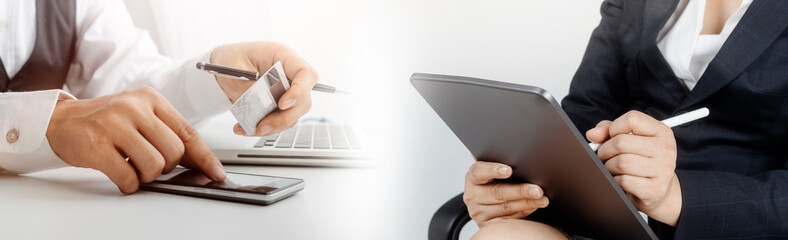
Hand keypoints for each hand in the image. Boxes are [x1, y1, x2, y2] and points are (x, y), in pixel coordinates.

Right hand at [46, 87, 226, 193]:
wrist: (62, 121)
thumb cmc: (106, 121)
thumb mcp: (140, 117)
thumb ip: (167, 133)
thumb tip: (199, 161)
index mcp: (151, 99)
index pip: (188, 132)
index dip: (205, 157)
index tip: (216, 172)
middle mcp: (134, 107)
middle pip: (174, 152)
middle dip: (167, 167)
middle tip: (150, 164)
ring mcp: (114, 124)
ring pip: (154, 165)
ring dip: (147, 176)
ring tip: (133, 167)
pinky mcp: (96, 144)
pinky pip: (128, 176)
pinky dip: (129, 183)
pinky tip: (121, 175)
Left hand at [210, 41, 317, 135]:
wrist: (223, 69)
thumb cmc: (231, 59)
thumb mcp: (235, 68)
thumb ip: (251, 87)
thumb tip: (262, 105)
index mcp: (283, 57)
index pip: (306, 74)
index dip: (300, 91)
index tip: (282, 104)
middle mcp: (289, 75)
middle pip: (303, 100)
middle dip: (284, 117)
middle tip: (262, 126)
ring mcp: (286, 91)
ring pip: (293, 115)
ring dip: (274, 126)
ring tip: (250, 129)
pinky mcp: (279, 105)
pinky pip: (279, 121)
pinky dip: (265, 128)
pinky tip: (246, 128)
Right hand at [463, 160, 548, 227]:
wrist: (488, 204)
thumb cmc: (494, 182)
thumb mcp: (492, 171)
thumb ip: (497, 162)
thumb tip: (507, 145)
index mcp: (472, 178)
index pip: (479, 171)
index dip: (493, 170)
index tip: (509, 170)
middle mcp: (473, 195)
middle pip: (497, 192)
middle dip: (520, 190)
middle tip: (537, 189)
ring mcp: (479, 211)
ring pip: (506, 208)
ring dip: (527, 203)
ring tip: (542, 199)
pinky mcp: (487, 225)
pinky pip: (509, 219)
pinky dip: (524, 212)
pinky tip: (534, 206)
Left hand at [586, 110, 681, 225]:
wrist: (658, 190)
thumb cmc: (640, 159)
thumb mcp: (628, 138)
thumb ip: (609, 130)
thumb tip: (592, 134)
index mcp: (661, 132)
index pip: (632, 119)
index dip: (614, 128)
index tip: (610, 137)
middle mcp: (665, 149)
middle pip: (621, 142)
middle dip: (605, 150)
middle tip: (604, 156)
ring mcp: (663, 170)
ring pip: (621, 163)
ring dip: (609, 166)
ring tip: (612, 167)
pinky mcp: (656, 189)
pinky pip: (624, 181)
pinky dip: (615, 181)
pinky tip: (620, 179)